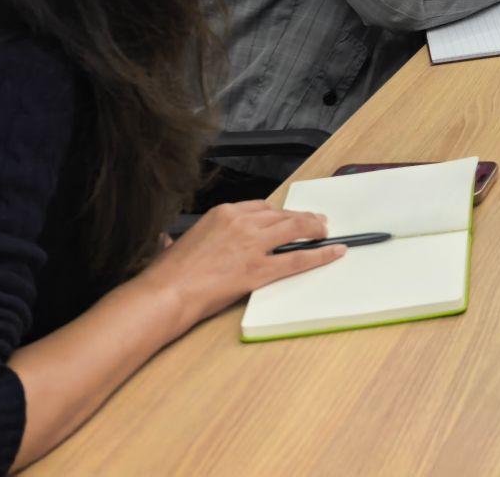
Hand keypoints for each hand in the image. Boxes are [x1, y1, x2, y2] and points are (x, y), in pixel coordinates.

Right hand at [132, 202, 337, 332]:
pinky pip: (297, 259)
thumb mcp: (179, 243)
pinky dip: (319, 255)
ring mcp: (253, 245)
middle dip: (302, 217)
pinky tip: (333, 252)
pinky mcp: (259, 270)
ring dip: (314, 229)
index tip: (286, 217)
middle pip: (281, 215)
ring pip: (295, 230)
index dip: (278, 213)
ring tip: (326, 233)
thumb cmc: (167, 274)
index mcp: (222, 213)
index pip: (260, 207)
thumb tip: (174, 244)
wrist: (166, 292)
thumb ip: (190, 239)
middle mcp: (241, 223)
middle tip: (317, 222)